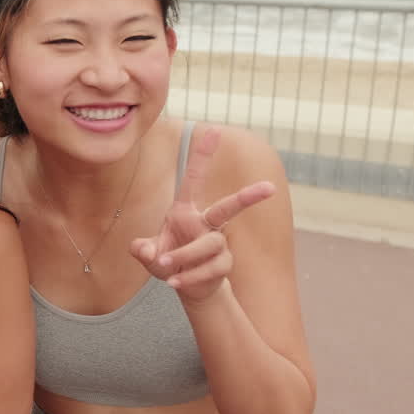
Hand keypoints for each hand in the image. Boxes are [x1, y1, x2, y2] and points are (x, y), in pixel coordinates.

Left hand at [130, 128, 275, 302]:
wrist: (184, 284)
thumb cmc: (166, 260)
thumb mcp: (149, 253)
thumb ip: (143, 250)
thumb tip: (143, 250)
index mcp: (186, 211)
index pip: (194, 179)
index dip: (202, 156)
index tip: (214, 130)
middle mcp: (205, 224)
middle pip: (228, 208)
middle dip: (247, 198)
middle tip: (270, 188)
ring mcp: (217, 244)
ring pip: (209, 245)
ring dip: (183, 256)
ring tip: (164, 266)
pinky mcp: (224, 264)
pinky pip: (210, 269)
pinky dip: (188, 277)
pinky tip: (174, 283)